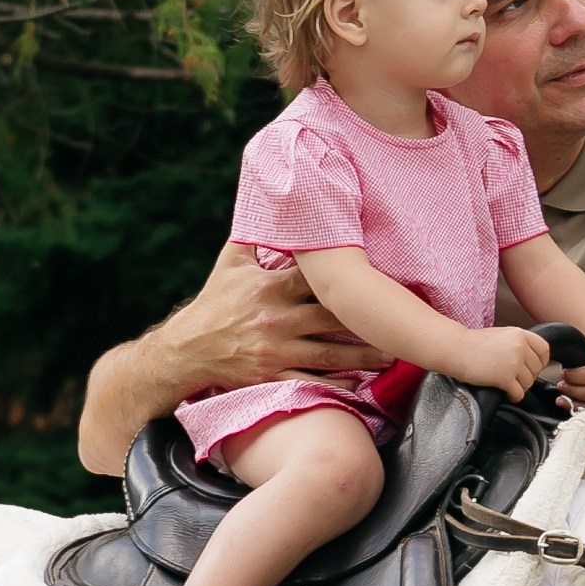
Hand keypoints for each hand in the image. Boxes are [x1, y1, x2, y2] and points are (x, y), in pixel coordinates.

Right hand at [176, 242, 386, 389]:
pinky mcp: (272, 375)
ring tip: (390, 356)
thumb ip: (252, 235)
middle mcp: (277, 318)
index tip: (377, 275)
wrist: (186, 351)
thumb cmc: (212, 304)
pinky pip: (310, 380)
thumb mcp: (229, 264)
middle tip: (398, 320)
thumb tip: (269, 201)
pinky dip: (336, 383)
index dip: (345, 275)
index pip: (315, 278)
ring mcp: (276, 349)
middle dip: (365, 319)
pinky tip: (359, 384)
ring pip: (329, 353)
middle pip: (331, 317)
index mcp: (270, 287)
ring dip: (362, 356)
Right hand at [456, 325, 552, 398]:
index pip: (544, 349)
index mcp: (519, 334)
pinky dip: (514, 396)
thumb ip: (517, 343)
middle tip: (518, 379)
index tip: (536, 367)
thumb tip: (530, 357)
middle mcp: (519, 347)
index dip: (542, 361)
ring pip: (529, 382)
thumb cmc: (472, 343)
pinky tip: (507, 393)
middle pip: (537, 368)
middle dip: (529, 376)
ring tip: (510, 386)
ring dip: (521, 387)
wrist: (456, 349)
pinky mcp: (505, 378)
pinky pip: (519, 393)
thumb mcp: (501, 334)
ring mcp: (513, 362)